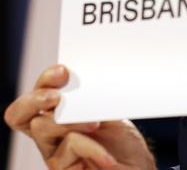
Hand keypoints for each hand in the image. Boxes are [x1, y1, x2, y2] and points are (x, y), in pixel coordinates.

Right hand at [4, 64, 155, 168]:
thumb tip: (87, 79)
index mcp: (59, 118)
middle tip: (58, 97)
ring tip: (96, 125)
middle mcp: (50, 136)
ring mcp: (54, 155)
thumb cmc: (124, 146)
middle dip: (36, 98)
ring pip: (43, 127)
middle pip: (21, 113)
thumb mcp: (110, 115)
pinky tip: (108, 157)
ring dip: (71, 120)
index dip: (43, 81)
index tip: (64, 71)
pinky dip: (92, 147)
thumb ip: (93, 99)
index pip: (34, 97)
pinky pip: (69, 147)